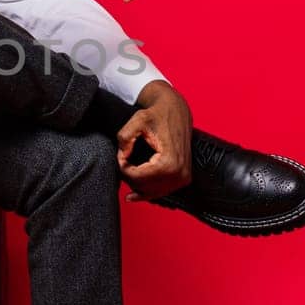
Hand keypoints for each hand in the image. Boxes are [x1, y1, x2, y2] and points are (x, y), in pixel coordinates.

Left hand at [116, 81, 192, 201]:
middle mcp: (180, 174)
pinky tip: (133, 195)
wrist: (176, 110)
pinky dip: (147, 192)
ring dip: (137, 184)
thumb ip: (125, 138)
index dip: (124, 168)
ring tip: (128, 170)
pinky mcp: (183, 178)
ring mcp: (183, 178)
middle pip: (144, 187)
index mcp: (170, 162)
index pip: (138, 177)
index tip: (120, 155)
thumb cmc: (157, 114)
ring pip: (152, 192)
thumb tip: (122, 156)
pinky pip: (161, 191)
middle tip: (123, 160)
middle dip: (129, 176)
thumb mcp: (137, 120)